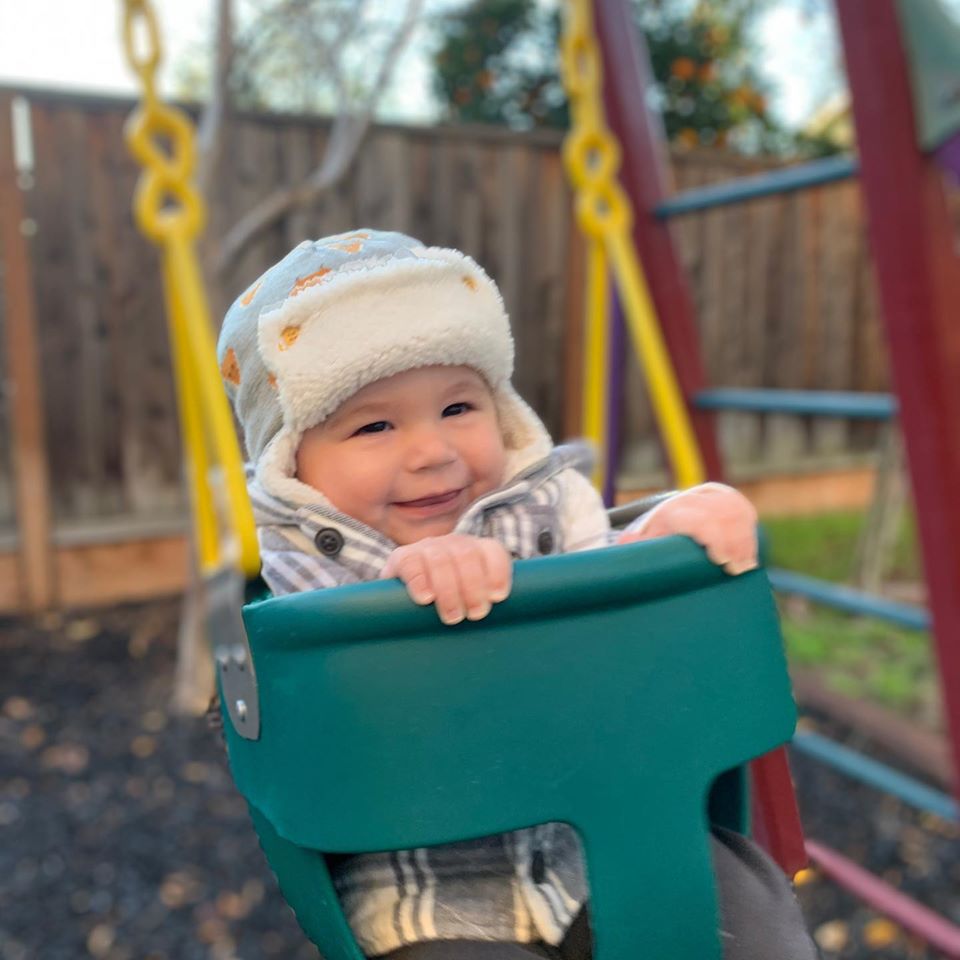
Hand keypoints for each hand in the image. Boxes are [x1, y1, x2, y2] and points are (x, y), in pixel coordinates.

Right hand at [382, 534, 512, 624]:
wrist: (403, 600)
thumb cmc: (447, 605)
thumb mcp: (470, 601)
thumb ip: (487, 602)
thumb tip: (510, 621)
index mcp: (475, 550)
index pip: (492, 551)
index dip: (498, 572)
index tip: (498, 597)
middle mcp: (453, 543)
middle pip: (467, 555)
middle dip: (474, 587)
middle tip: (476, 614)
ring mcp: (427, 548)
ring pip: (441, 560)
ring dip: (449, 590)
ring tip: (453, 616)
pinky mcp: (402, 557)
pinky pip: (411, 562)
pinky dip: (419, 581)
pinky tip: (426, 599)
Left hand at [616, 482, 757, 575]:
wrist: (685, 504)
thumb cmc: (666, 530)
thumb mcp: (651, 537)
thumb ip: (639, 545)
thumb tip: (623, 545)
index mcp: (676, 512)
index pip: (698, 520)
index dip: (712, 537)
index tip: (719, 559)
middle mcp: (698, 501)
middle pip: (721, 519)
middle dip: (732, 544)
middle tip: (736, 569)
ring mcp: (718, 500)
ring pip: (736, 517)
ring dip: (744, 543)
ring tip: (745, 567)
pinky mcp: (735, 502)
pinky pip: (746, 515)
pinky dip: (750, 536)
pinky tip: (751, 556)